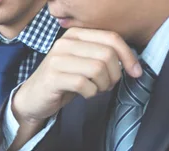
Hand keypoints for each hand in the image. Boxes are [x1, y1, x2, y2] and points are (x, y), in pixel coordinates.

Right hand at [11, 28, 141, 147]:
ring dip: (103, 85)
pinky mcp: (52, 77)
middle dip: (115, 74)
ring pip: (97, 69)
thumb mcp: (83, 63)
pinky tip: (86, 94)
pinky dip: (91, 93)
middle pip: (107, 54)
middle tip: (109, 85)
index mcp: (75, 34)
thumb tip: (131, 62)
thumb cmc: (62, 81)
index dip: (128, 56)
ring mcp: (57, 59)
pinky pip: (84, 84)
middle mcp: (65, 43)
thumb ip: (101, 55)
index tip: (135, 73)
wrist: (33, 98)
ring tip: (97, 90)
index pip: (111, 38)